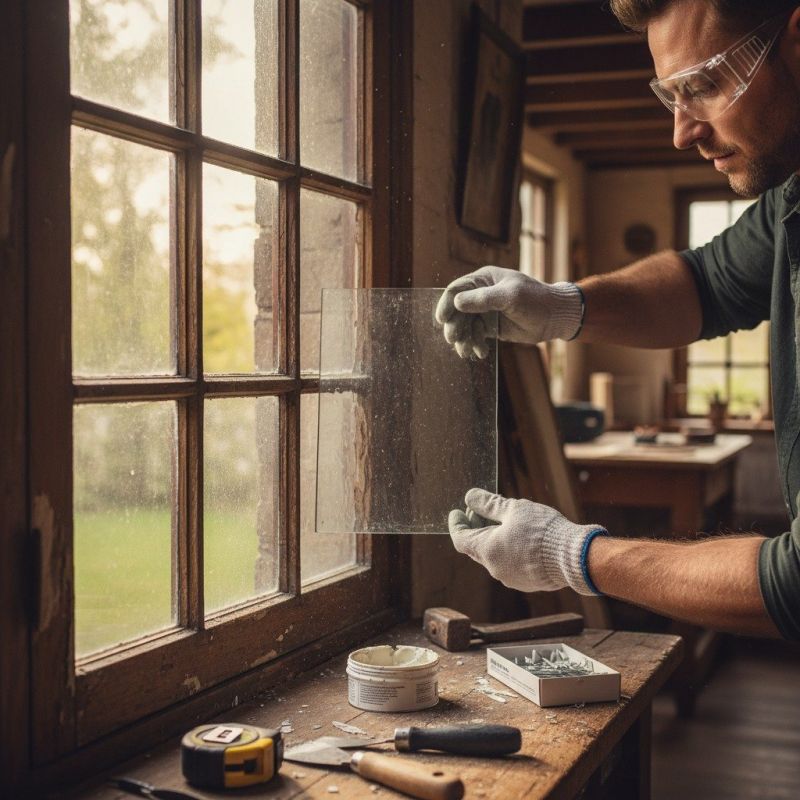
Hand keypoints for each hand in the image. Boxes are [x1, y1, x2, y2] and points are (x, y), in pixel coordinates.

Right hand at [435, 266, 583, 357]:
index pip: (457, 290)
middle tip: (454, 339)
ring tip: (467, 351)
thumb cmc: (536, 301)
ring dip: (463, 339)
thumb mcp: (510, 296)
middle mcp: (481, 294)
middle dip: (454, 325)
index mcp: (484, 280)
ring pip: (464, 325)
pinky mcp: (490, 327)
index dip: (446, 304)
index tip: (442, 320)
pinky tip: (480, 353)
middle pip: (457, 310)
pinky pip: (474, 336)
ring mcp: (485, 311)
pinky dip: (474, 345)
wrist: (555, 318)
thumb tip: (456, 302)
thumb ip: (483, 299)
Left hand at [448, 489, 606, 594]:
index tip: (457, 512)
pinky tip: (519, 536)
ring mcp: (511, 578)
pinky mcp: (526, 582)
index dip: (456, 524)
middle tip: (480, 510)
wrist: (574, 557)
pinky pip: (509, 564)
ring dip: (492, 538)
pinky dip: (507, 549)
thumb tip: (470, 497)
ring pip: (493, 556)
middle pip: (476, 547)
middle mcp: (495, 568)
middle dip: (476, 527)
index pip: (460, 538)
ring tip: (503, 520)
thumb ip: (488, 503)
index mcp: (487, 550)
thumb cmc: (542, 530)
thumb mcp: (513, 509)